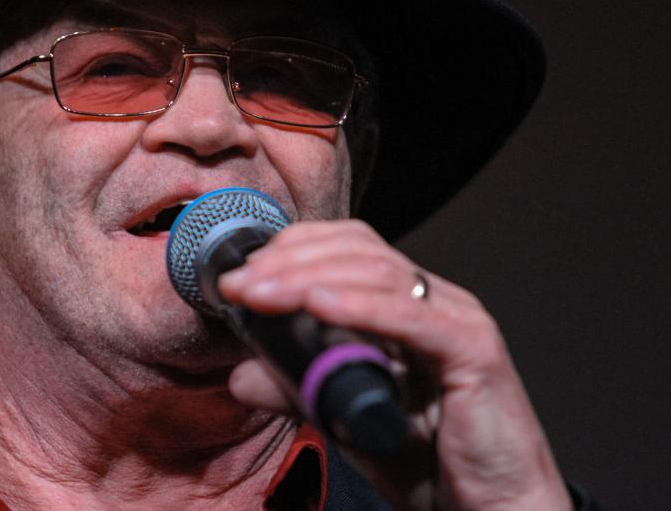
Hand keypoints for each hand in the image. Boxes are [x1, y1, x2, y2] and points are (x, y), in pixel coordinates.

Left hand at [218, 220, 571, 510]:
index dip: (290, 251)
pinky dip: (361, 308)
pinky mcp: (475, 353)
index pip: (346, 249)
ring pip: (379, 274)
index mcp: (406, 305)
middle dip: (290, 260)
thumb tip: (241, 375)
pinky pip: (412, 320)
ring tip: (260, 293)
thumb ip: (297, 390)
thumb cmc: (431, 463)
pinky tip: (317, 306)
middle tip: (238, 284)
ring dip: (308, 278)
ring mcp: (458, 320)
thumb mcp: (344, 418)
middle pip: (359, 251)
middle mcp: (435, 301)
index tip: (238, 276)